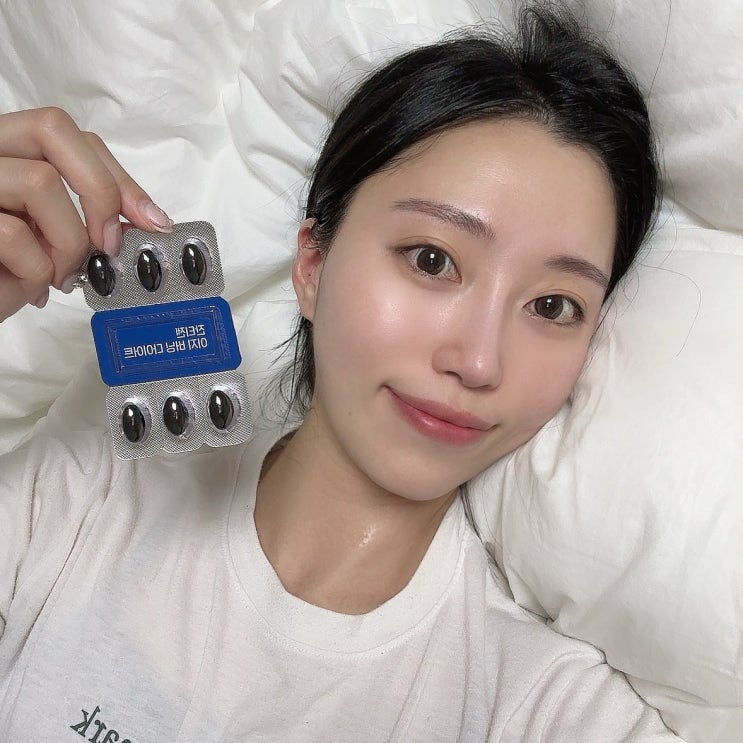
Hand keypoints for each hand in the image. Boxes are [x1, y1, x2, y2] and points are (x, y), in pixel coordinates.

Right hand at [0, 107, 172, 321]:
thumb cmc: (8, 271)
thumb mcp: (50, 237)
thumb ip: (87, 217)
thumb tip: (147, 219)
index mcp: (8, 150)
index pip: (67, 132)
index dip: (116, 174)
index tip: (151, 220)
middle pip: (53, 129)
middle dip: (101, 190)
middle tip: (110, 245)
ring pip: (40, 181)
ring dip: (69, 242)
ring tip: (61, 275)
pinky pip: (14, 235)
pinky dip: (37, 271)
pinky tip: (33, 288)